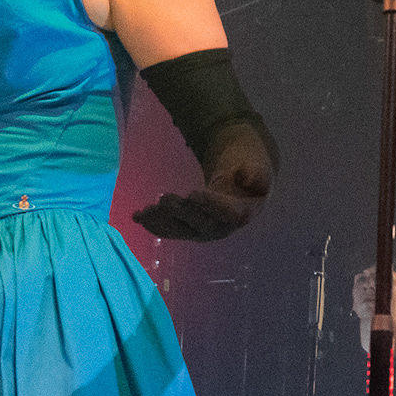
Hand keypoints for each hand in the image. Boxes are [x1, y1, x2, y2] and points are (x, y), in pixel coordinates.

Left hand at [132, 146, 270, 242]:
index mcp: (244, 212)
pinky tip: (138, 217)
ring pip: (182, 229)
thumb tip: (249, 178)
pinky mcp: (189, 229)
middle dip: (181, 212)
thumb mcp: (257, 163)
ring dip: (161, 221)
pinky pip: (171, 230)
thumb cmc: (249, 167)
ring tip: (143, 211)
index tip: (195, 193)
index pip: (230, 214)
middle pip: (201, 223)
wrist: (241, 176)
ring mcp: (204, 231)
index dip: (213, 205)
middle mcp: (223, 228)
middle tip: (164, 199)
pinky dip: (154, 224)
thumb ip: (256, 172)